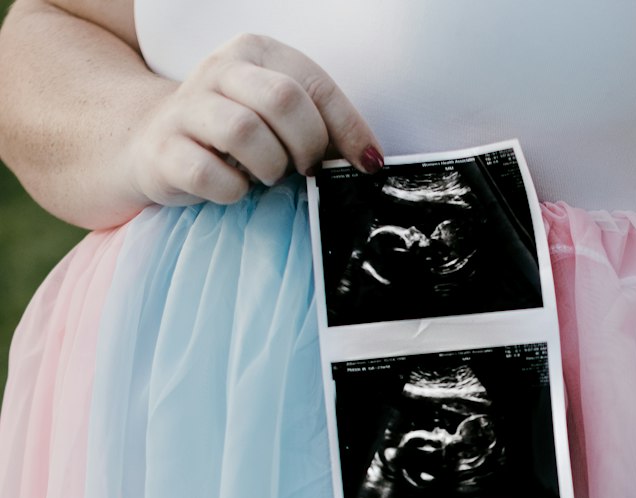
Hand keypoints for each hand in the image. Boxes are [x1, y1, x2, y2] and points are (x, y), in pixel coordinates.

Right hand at [126, 33, 382, 208]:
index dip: (349, 130)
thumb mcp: (276, 117)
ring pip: (245, 131)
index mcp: (255, 53)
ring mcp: (187, 108)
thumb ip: (318, 126)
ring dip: (269, 167)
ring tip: (267, 176)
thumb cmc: (232, 135)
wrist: (153, 142)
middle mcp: (219, 70)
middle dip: (306, 145)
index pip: (315, 85)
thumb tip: (369, 161)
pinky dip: (231, 191)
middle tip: (304, 169)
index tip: (367, 165)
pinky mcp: (164, 150)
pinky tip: (234, 189)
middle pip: (282, 100)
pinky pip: (209, 174)